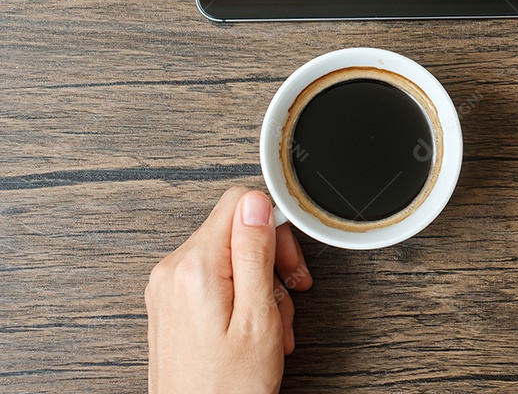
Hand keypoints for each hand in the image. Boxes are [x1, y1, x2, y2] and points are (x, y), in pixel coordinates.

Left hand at [146, 187, 312, 393]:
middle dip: (270, 261)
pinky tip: (252, 326)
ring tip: (270, 324)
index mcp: (195, 267)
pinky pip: (213, 280)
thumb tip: (257, 203)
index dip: (275, 227)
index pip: (240, 203)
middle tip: (288, 294)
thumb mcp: (257, 316)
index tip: (287, 262)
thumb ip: (254, 252)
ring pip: (229, 258)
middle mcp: (173, 271)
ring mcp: (168, 289)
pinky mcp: (171, 305)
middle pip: (235, 230)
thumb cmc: (228, 388)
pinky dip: (240, 298)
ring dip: (259, 286)